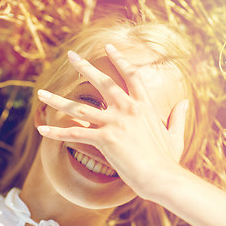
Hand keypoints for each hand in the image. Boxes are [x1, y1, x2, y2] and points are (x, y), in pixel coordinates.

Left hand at [37, 44, 188, 197]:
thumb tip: (184, 102)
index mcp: (144, 105)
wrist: (163, 177)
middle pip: (103, 82)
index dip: (120, 59)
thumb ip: (178, 116)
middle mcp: (128, 109)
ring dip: (58, 100)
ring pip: (80, 107)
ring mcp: (116, 122)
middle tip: (71, 56)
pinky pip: (75, 134)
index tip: (109, 47)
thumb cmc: (168, 159)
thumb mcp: (176, 135)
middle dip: (85, 67)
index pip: (131, 75)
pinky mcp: (106, 138)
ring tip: (41, 93)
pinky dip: (57, 132)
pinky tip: (41, 129)